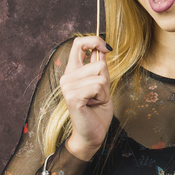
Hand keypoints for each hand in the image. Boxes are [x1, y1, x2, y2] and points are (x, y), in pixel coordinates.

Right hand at [59, 35, 111, 160]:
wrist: (92, 134)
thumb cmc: (97, 111)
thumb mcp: (102, 85)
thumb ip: (99, 67)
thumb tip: (103, 48)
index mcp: (72, 71)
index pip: (78, 43)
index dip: (94, 40)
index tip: (106, 48)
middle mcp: (67, 76)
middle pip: (99, 63)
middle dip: (106, 79)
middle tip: (99, 95)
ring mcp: (67, 86)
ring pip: (101, 75)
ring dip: (105, 90)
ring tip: (95, 100)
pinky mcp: (72, 95)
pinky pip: (98, 86)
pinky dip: (102, 96)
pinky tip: (93, 105)